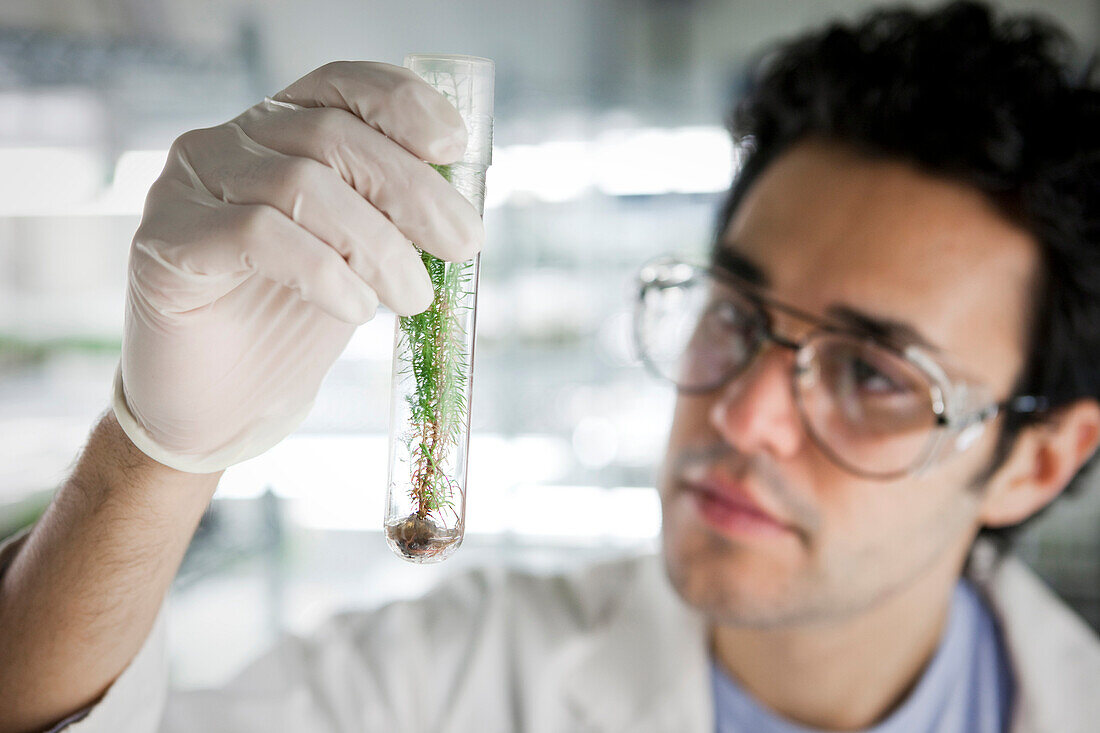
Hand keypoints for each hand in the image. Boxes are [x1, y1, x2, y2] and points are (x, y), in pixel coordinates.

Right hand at [113, 61, 483, 472]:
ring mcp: (191, 185)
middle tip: (463, 244)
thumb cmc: (296, 321)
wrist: (224, 402)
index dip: (403, 105)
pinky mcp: (166, 239)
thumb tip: (461, 204)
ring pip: (300, 184)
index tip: (455, 148)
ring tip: (415, 296)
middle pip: (331, 135)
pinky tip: (356, 308)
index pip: (342, 84)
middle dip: (411, 189)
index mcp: (282, 131)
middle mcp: (230, 142)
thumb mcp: (362, 256)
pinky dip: (324, 271)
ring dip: (377, 243)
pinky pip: (258, 234)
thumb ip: (395, 216)